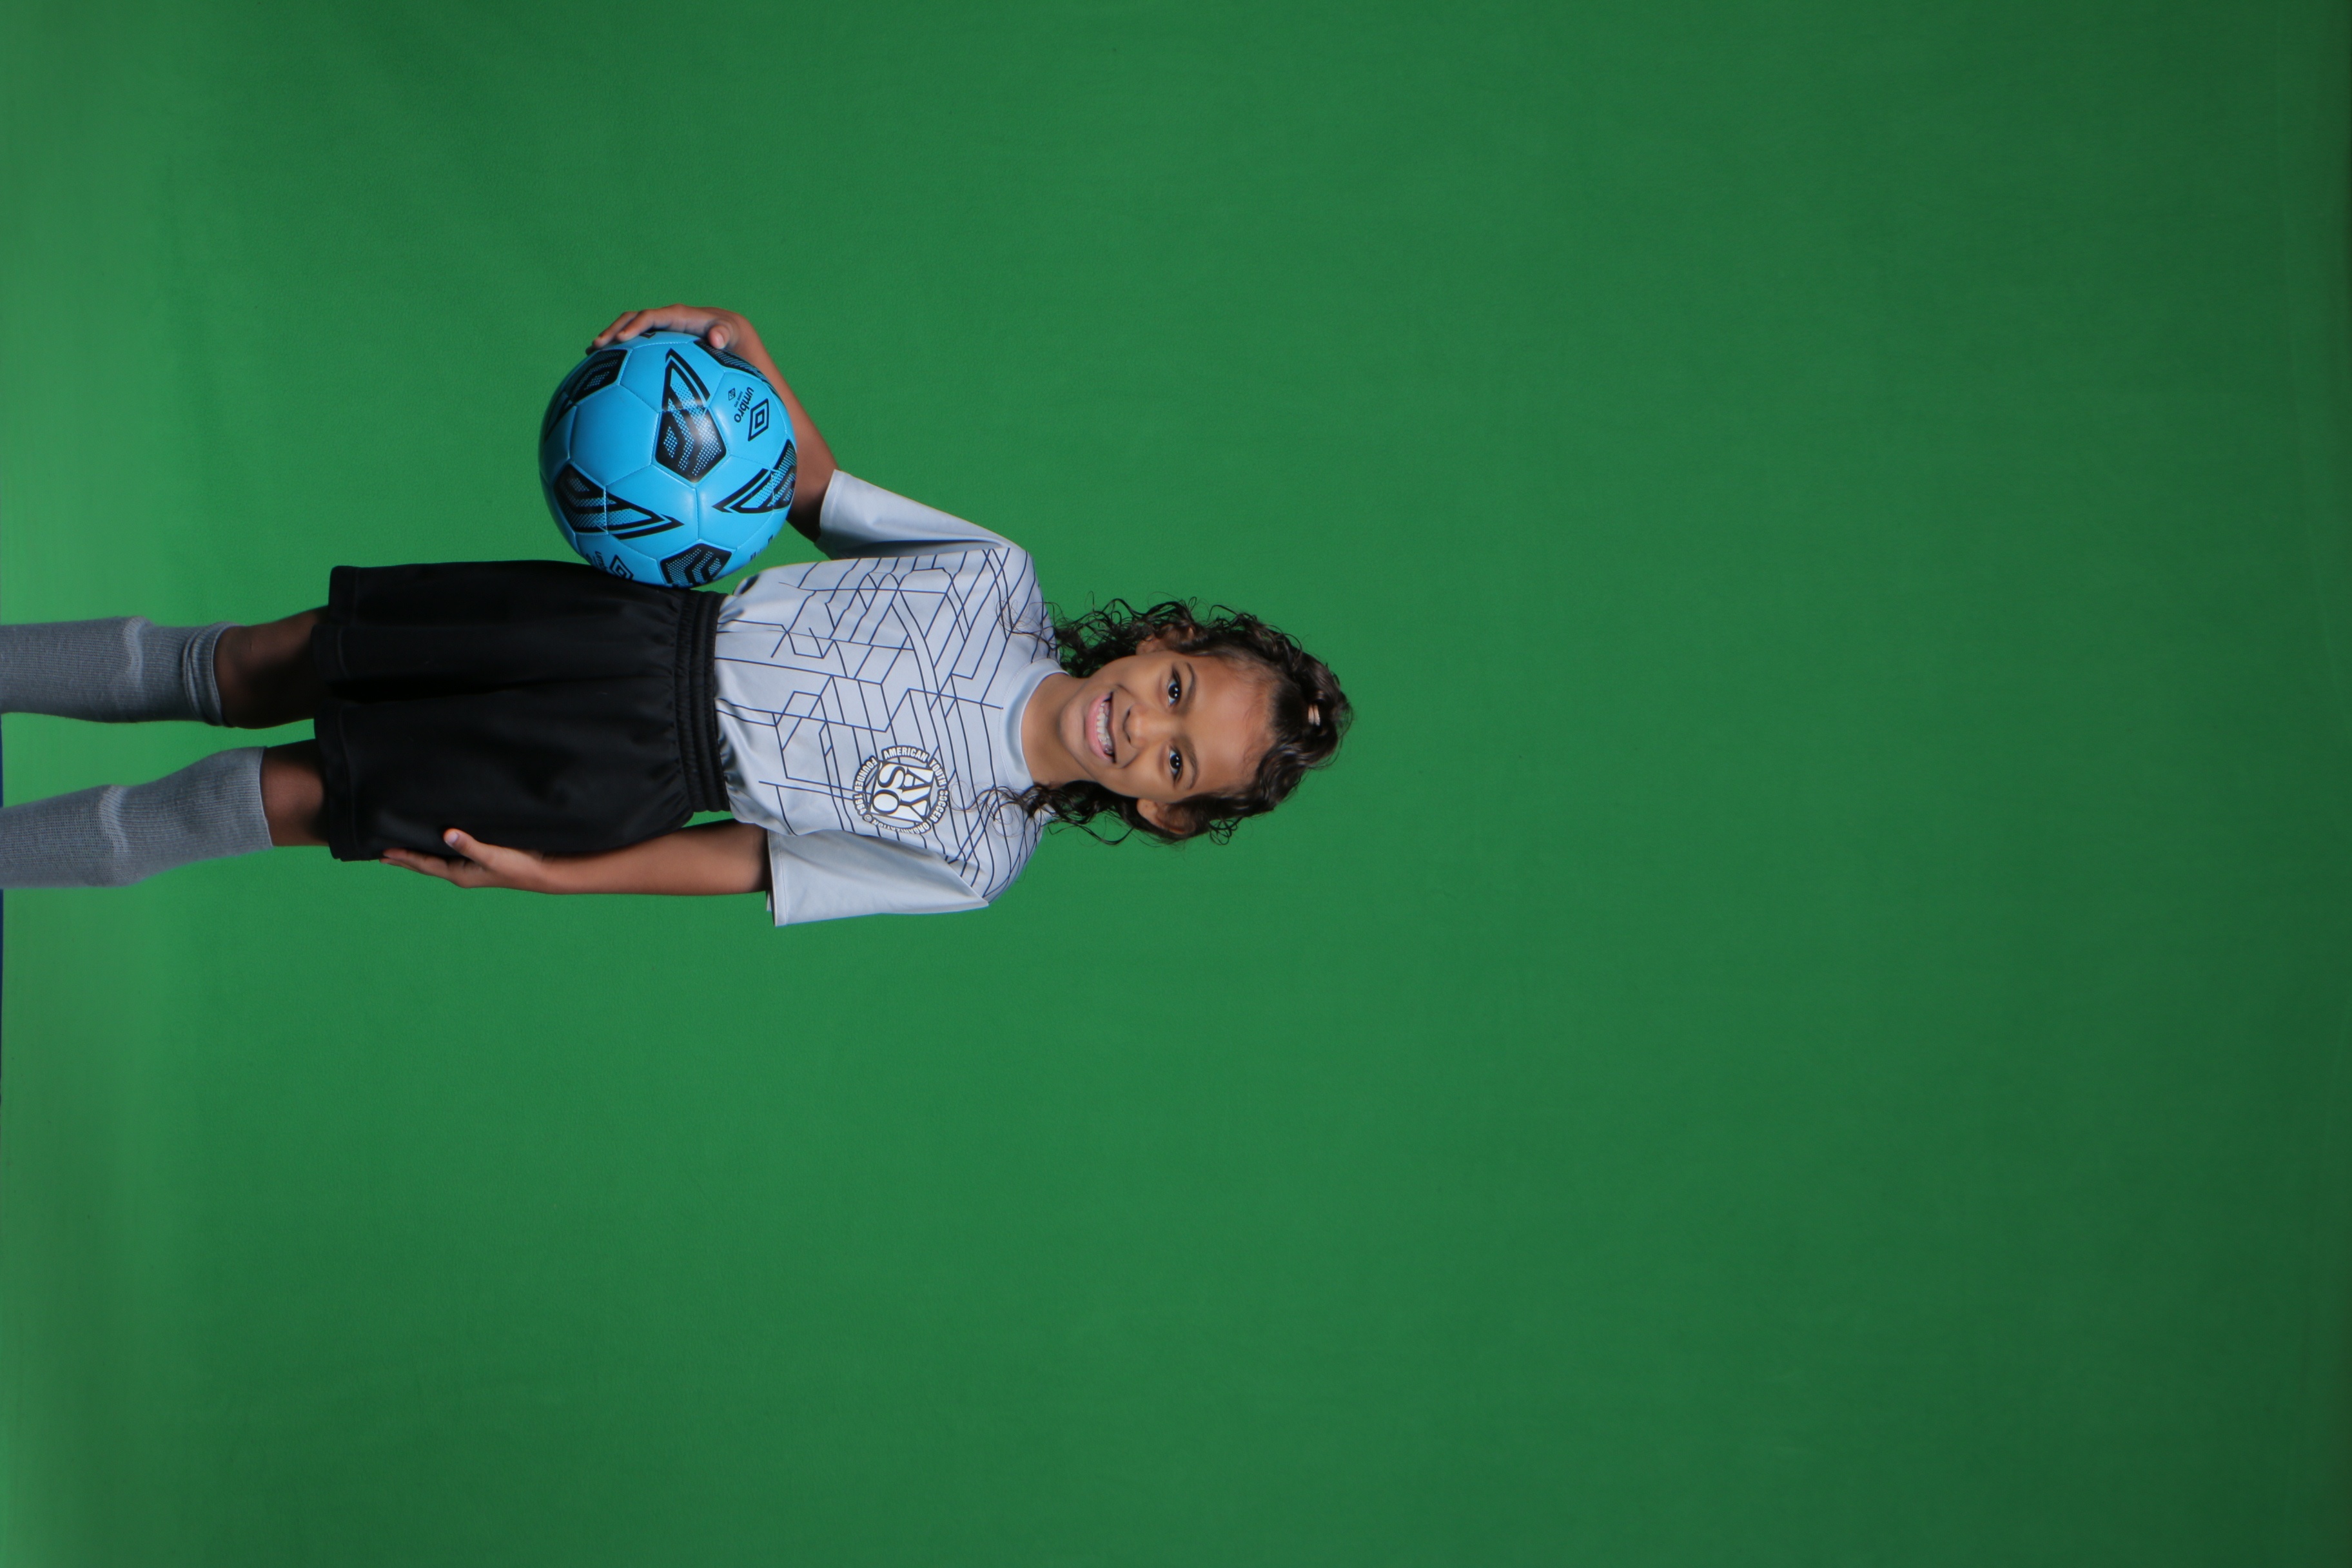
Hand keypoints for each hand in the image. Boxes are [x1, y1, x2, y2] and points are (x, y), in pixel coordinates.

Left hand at [382, 829, 571, 892]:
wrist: (542, 871)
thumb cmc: (518, 866)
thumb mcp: (492, 856)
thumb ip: (469, 845)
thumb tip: (447, 834)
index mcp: (459, 874)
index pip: (424, 865)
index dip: (404, 857)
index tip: (383, 852)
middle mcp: (460, 872)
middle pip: (425, 865)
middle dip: (405, 859)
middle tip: (382, 854)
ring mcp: (469, 867)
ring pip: (436, 860)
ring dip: (418, 856)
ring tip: (402, 851)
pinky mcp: (479, 859)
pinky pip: (449, 854)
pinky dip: (436, 850)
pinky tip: (436, 843)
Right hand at [591, 304, 751, 353]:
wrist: (724, 332)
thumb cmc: (726, 333)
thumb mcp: (728, 332)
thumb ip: (723, 333)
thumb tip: (718, 339)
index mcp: (675, 316)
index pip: (651, 317)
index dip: (636, 326)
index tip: (622, 339)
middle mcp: (662, 319)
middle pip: (631, 320)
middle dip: (613, 331)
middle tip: (597, 346)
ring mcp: (656, 330)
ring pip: (627, 330)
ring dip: (610, 340)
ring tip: (591, 355)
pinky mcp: (653, 340)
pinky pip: (633, 343)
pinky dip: (618, 352)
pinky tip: (604, 367)